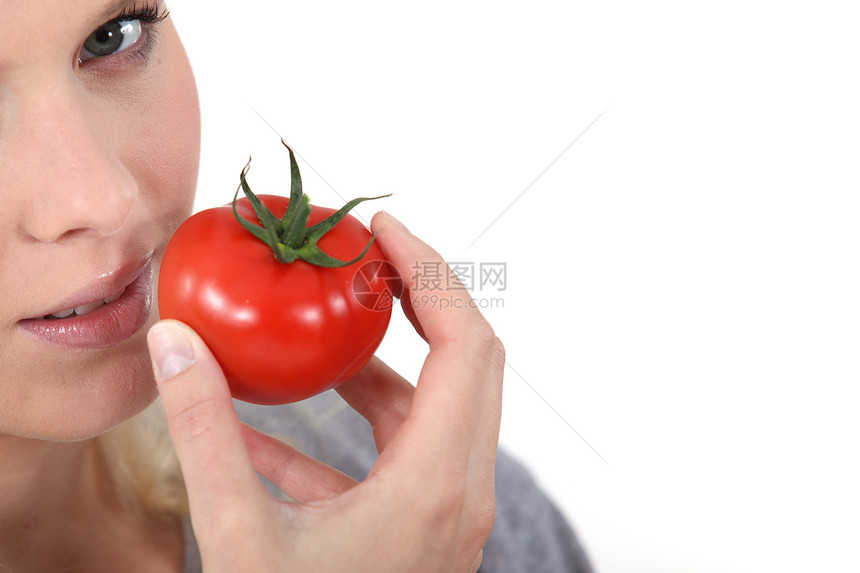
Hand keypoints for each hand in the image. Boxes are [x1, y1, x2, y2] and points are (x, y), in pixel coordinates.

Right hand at [147, 211, 504, 571]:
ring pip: (426, 411)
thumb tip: (176, 345)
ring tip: (315, 334)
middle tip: (361, 259)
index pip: (468, 342)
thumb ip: (205, 435)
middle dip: (416, 300)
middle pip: (467, 361)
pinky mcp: (417, 529)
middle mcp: (459, 489)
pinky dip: (343, 433)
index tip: (381, 229)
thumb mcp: (241, 537)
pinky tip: (269, 429)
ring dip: (374, 368)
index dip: (431, 273)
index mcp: (439, 482)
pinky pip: (389, 460)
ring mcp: (443, 511)